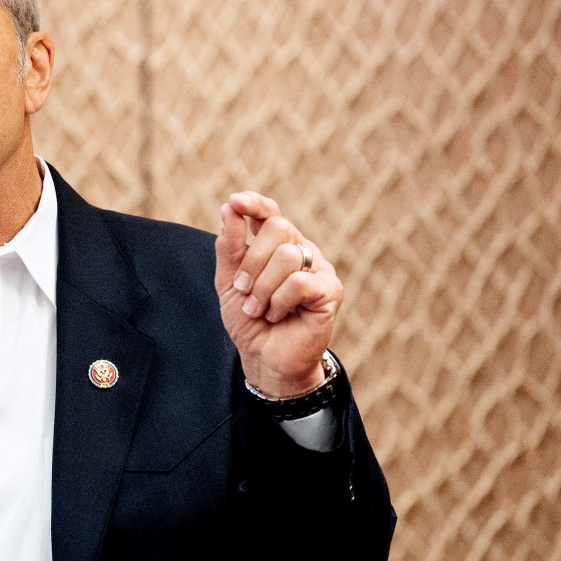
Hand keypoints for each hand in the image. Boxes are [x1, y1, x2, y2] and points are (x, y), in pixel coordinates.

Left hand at [214, 192, 341, 397]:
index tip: (236, 202)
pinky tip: (277, 315)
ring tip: (258, 309)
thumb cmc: (249, 319)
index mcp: (277, 245)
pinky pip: (299, 282)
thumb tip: (230, 208)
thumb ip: (229, 246)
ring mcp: (319, 269)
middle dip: (251, 262)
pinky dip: (279, 301)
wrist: (264, 358)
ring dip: (262, 288)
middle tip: (242, 290)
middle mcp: (301, 250)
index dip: (255, 204)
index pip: (270, 213)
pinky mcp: (331, 290)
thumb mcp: (228, 281)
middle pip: (278, 228)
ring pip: (288, 256)